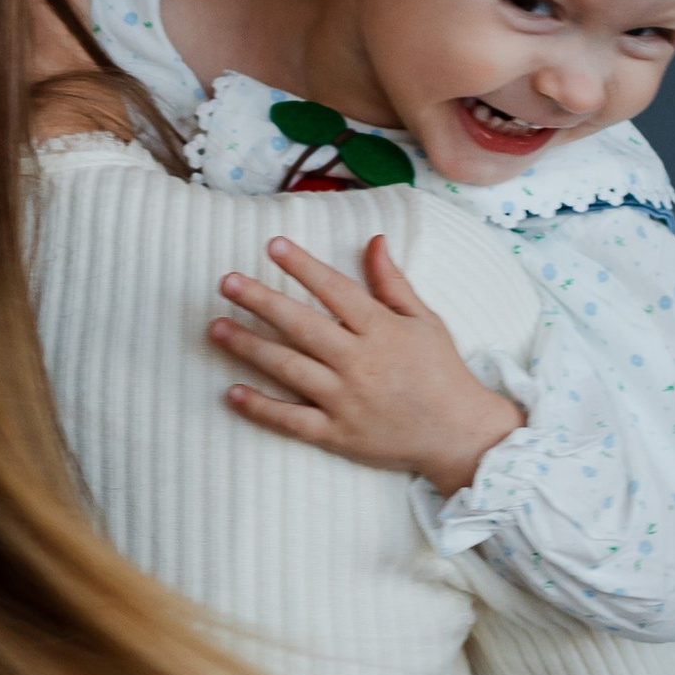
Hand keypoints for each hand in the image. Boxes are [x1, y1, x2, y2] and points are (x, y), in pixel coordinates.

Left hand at [210, 234, 525, 493]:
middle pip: (301, 326)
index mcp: (381, 330)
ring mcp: (345, 400)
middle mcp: (359, 362)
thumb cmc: (442, 372)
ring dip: (248, 347)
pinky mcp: (337, 434)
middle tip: (226, 282)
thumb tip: (374, 240)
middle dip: (260, 301)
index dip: (302, 266)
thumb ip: (392, 283)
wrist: (459, 435)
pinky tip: (232, 392)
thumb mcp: (424, 321)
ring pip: (288, 368)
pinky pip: (292, 420)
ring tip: (215, 327)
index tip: (271, 245)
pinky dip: (261, 408)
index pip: (334, 290)